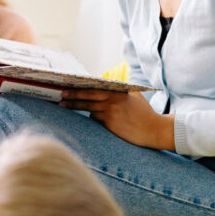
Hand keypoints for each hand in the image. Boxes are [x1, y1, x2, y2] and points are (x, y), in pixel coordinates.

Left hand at [59, 90, 174, 149]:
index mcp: (118, 92)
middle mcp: (113, 100)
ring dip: (77, 107)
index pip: (95, 87)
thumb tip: (105, 85)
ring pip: (89, 108)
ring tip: (64, 105)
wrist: (153, 130)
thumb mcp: (134, 96)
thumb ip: (120, 91)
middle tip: (61, 96)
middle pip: (87, 97)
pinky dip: (93, 117)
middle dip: (72, 96)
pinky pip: (96, 119)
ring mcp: (111, 112)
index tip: (69, 85)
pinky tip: (93, 117)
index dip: (81, 87)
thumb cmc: (144, 113)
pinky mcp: (110, 124)